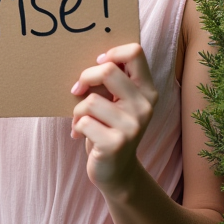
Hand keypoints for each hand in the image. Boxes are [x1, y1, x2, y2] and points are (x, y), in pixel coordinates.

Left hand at [70, 43, 158, 195]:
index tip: (98, 64)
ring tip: (80, 120)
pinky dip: (76, 127)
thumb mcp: (119, 102)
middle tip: (77, 90)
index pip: (135, 52)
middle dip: (85, 77)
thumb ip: (114, 81)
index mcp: (147, 91)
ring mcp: (132, 126)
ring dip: (77, 110)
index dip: (111, 53)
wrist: (116, 172)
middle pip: (107, 70)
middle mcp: (145, 106)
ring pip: (90, 100)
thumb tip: (94, 57)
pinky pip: (83, 121)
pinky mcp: (116, 143)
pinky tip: (80, 135)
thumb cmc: (110, 128)